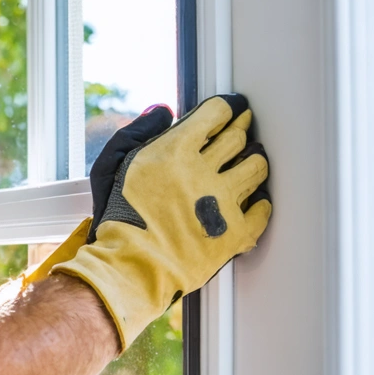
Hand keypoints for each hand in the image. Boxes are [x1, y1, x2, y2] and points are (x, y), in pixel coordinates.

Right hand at [44, 94, 271, 350]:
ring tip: (250, 162)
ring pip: (256, 168)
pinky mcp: (235, 232)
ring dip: (254, 161)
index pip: (217, 113)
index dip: (227, 107)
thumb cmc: (117, 219)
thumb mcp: (110, 165)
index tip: (232, 108)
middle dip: (242, 128)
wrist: (130, 267)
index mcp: (174, 151)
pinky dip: (260, 201)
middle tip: (243, 128)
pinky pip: (262, 208)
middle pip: (238, 138)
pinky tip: (252, 199)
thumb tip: (164, 111)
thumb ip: (137, 132)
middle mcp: (203, 172)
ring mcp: (222, 203)